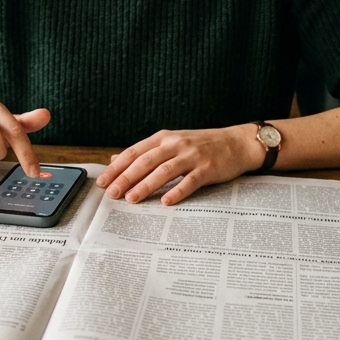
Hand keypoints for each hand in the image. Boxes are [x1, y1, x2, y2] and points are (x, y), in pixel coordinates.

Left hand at [96, 125, 263, 206]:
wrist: (237, 142)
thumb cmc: (202, 145)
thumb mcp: (171, 142)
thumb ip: (145, 151)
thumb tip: (116, 160)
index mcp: (164, 138)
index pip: (134, 152)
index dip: (117, 167)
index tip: (103, 181)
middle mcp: (176, 144)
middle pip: (146, 161)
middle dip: (126, 178)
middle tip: (112, 193)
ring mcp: (192, 156)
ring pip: (164, 171)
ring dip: (146, 185)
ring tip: (132, 199)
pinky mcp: (208, 168)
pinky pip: (190, 181)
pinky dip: (177, 191)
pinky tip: (166, 201)